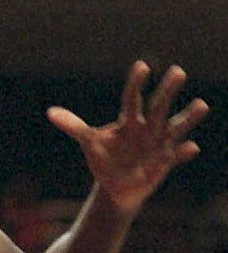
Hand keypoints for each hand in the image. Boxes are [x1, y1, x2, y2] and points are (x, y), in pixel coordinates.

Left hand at [47, 61, 208, 213]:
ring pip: (176, 126)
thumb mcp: (89, 143)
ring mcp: (159, 144)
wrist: (116, 187)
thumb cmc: (103, 159)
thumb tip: (51, 113)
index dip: (135, 83)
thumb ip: (74, 126)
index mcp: (128, 121)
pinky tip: (192, 147)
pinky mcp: (166, 162)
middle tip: (178, 70)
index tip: (142, 66)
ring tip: (201, 104)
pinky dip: (185, 152)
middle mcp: (147, 128)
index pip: (132, 98)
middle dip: (168, 90)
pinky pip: (178, 155)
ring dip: (188, 117)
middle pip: (159, 105)